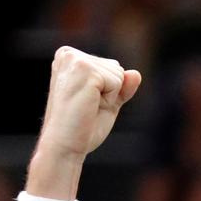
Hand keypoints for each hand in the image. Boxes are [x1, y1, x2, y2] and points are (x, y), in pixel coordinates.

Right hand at [35, 47, 140, 164]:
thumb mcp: (106, 103)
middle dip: (109, 92)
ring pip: (118, 73)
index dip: (106, 90)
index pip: (109, 66)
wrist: (64, 146)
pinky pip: (118, 81)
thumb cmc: (81, 127)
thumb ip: (122, 87)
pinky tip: (89, 105)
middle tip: (86, 107)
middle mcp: (69, 54)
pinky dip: (110, 98)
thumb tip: (136, 73)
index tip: (85, 103)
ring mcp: (75, 60)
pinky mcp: (85, 69)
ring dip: (108, 96)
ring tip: (86, 106)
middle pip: (115, 67)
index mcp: (68, 57)